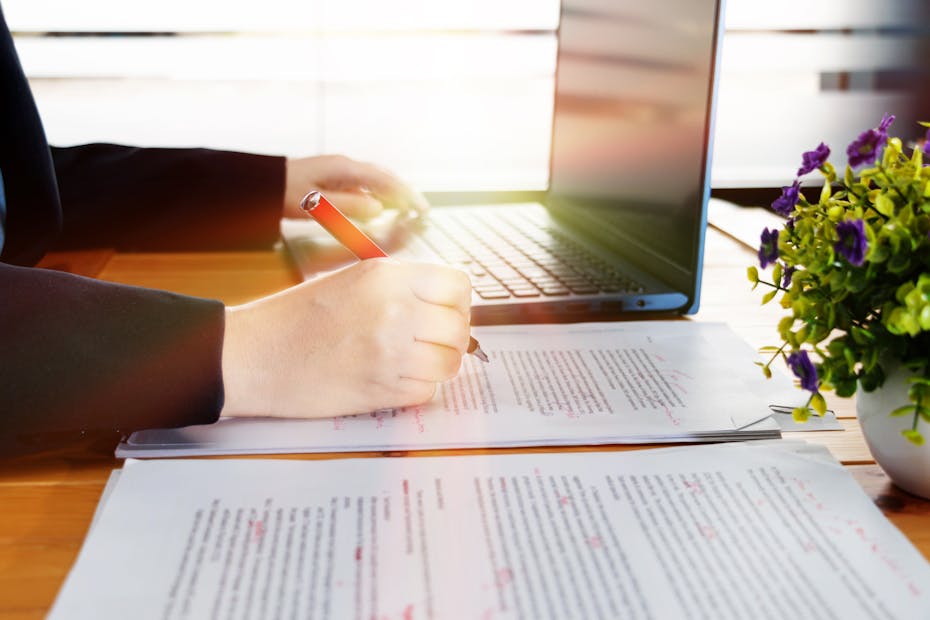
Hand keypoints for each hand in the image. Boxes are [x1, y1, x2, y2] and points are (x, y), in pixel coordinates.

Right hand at [221, 259, 471, 418]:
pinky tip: (390, 378)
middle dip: (450, 337)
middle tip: (430, 342)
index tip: (446, 312)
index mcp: (386, 276)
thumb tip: (447, 304)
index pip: (457, 286)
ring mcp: (390, 352)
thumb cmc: (297, 318)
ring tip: (411, 361)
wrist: (255, 356)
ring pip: (450, 362)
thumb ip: (400, 287)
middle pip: (458, 327)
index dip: (456, 302)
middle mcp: (394, 310)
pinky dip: (415, 388)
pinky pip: (426, 391)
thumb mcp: (352, 281)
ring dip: (436, 365)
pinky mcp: (382, 390)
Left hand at [282, 154, 428, 219]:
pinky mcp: (333, 177)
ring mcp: (340, 170)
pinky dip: (378, 195)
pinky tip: (380, 206)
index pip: (385, 181)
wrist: (261, 182)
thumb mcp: (316, 204)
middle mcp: (345, 165)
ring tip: (407, 208)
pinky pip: (363, 185)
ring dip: (393, 193)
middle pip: (384, 177)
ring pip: (375, 180)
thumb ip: (348, 207)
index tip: (421, 208)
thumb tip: (378, 209)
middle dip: (405, 192)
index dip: (406, 195)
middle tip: (421, 209)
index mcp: (344, 168)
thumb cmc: (284, 193)